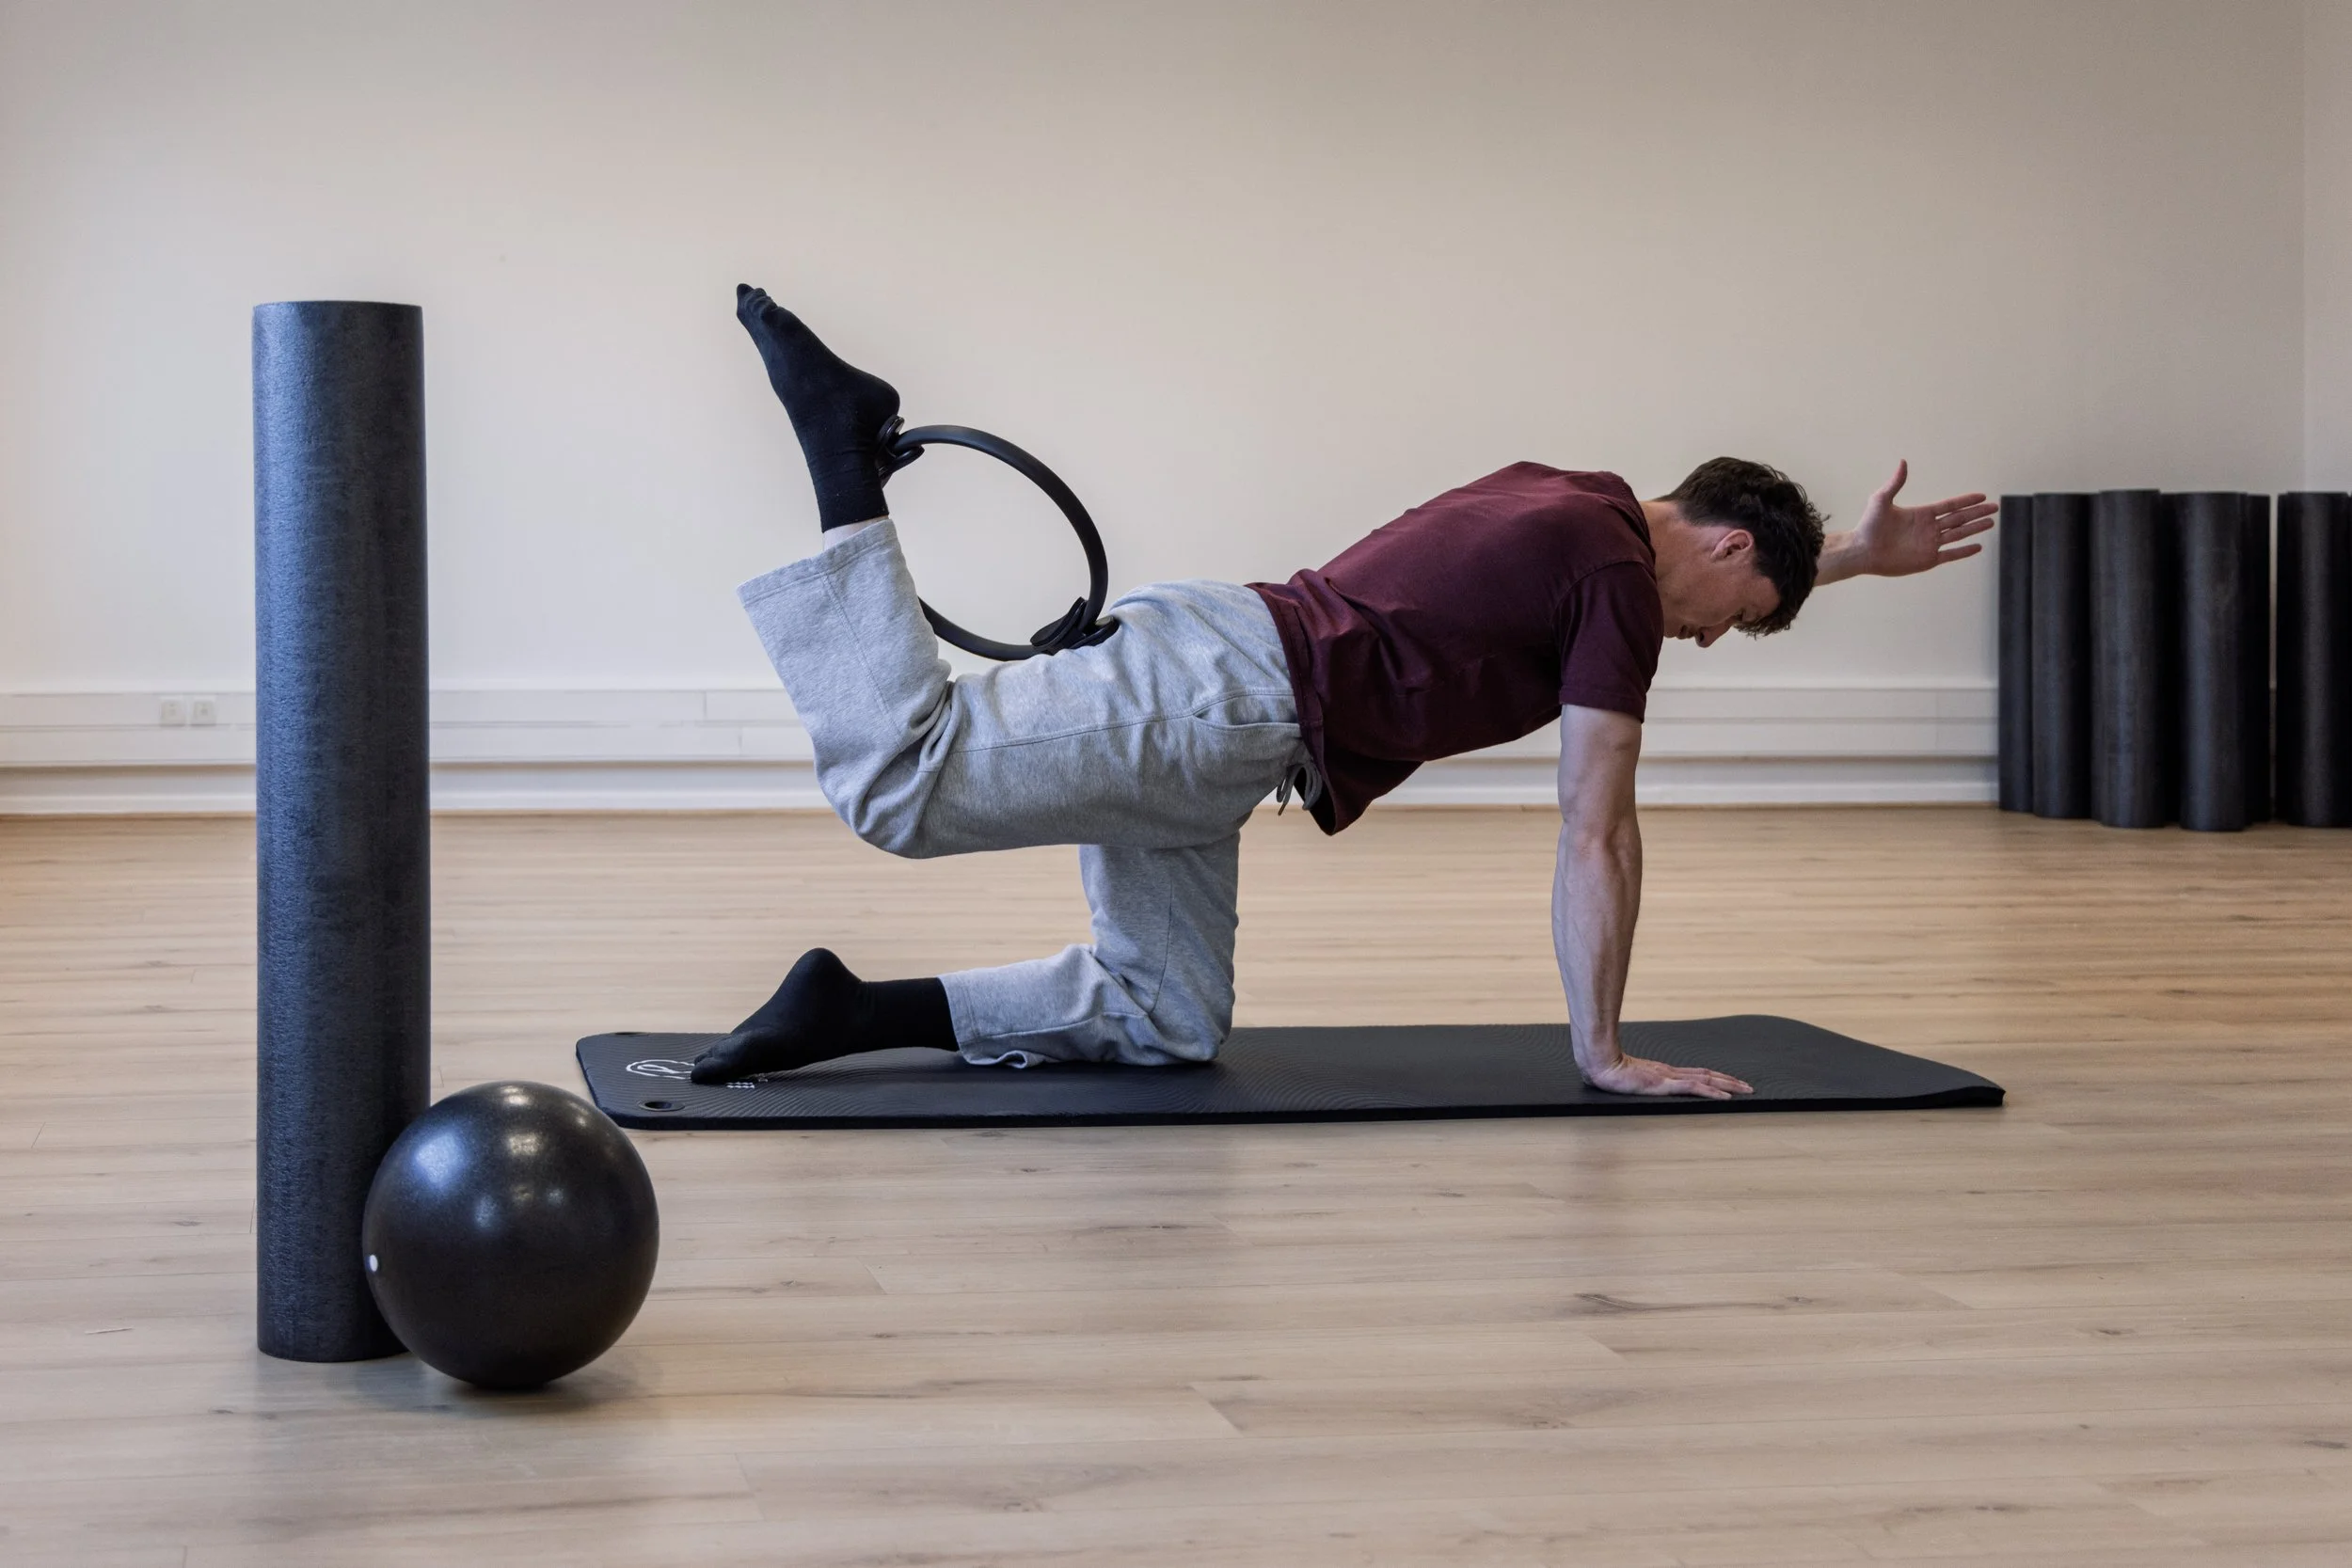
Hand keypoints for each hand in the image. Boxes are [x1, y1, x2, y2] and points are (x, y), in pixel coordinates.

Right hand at [1580, 1052, 1753, 1098]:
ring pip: (1707, 1080)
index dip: (1717, 1078)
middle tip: (1749, 1087)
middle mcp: (1672, 1073)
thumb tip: (1640, 1083)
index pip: (1698, 1074)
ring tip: (1745, 1090)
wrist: (1602, 1065)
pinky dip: (1713, 1092)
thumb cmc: (1610, 1072)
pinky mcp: (1666, 1084)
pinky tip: (1726, 1097)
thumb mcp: (1629, 1078)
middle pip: (1708, 1075)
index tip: (1732, 1082)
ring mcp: (1670, 1078)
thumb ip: (1639, 1080)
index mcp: (1665, 1072)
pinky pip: (1695, 1088)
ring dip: (1728, 1086)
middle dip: (1730, 1081)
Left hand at [1847, 460, 1996, 577]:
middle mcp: (1929, 528)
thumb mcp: (1881, 500)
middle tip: (1995, 507)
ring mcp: (1929, 544)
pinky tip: (1978, 546)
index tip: (1982, 496)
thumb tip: (1903, 462)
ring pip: (1959, 534)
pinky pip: (1951, 554)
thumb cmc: (1868, 526)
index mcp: (1921, 514)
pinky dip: (1964, 551)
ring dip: (1975, 528)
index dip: (1966, 501)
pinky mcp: (1927, 560)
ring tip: (1991, 523)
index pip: (1950, 505)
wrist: (1861, 551)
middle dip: (1977, 513)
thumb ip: (1895, 483)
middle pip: (1959, 519)